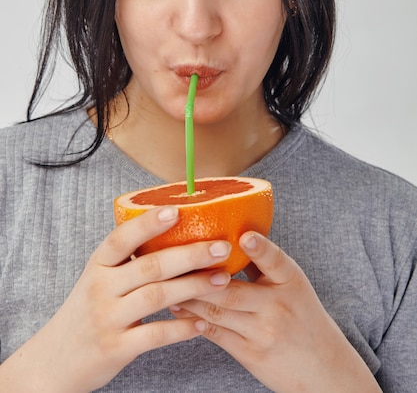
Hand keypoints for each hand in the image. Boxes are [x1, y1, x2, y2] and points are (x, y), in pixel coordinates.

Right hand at [0, 206, 231, 392]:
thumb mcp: (97, 279)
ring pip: (156, 296)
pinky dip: (180, 328)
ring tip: (222, 279)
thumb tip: (172, 229)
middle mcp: (100, 288)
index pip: (122, 238)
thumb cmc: (87, 311)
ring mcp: (107, 318)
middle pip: (150, 265)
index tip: (177, 210)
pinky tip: (202, 323)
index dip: (148, 223)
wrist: (54, 361)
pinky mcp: (116, 348)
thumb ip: (126, 260)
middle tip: (222, 246)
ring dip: (194, 286)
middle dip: (190, 254)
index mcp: (97, 265)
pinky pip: (155, 335)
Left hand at [170, 232, 381, 392]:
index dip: (260, 248)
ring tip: (164, 282)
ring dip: (187, 296)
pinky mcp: (251, 354)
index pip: (276, 260)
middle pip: (231, 290)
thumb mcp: (292, 286)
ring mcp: (263, 332)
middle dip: (197, 276)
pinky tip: (178, 309)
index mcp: (291, 281)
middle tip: (171, 258)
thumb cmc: (303, 317)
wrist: (325, 369)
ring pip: (216, 311)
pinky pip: (216, 333)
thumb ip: (263, 263)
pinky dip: (194, 320)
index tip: (244, 235)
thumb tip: (228, 233)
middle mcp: (277, 305)